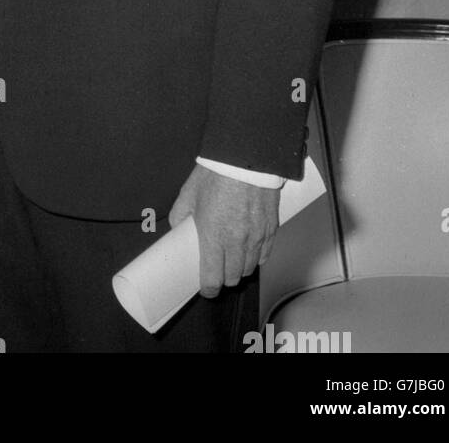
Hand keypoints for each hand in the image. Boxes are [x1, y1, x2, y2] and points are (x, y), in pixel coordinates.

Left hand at [167, 164, 279, 296]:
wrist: (246, 159)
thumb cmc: (216, 174)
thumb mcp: (189, 192)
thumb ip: (180, 214)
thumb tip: (177, 228)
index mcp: (213, 236)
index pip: (212, 277)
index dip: (208, 288)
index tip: (205, 288)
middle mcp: (236, 242)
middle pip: (232, 277)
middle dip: (222, 278)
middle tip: (215, 270)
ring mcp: (256, 237)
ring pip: (249, 268)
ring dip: (238, 268)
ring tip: (230, 259)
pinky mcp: (271, 230)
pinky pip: (264, 255)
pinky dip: (256, 258)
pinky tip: (248, 250)